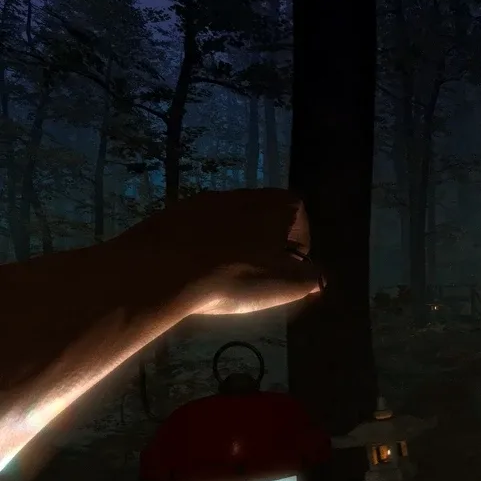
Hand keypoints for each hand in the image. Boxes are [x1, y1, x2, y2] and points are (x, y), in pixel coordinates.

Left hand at [116, 188, 322, 315]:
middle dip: (266, 242)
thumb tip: (318, 278)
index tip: (291, 266)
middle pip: (264, 215)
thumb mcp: (286, 286)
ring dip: (235, 243)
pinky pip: (199, 227)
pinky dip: (204, 245)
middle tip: (260, 273)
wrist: (162, 269)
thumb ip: (310, 280)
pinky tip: (198, 270)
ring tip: (227, 273)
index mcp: (274, 205)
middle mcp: (242, 194)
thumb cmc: (236, 276)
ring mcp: (205, 200)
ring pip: (231, 221)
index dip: (300, 240)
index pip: (299, 213)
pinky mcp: (174, 212)